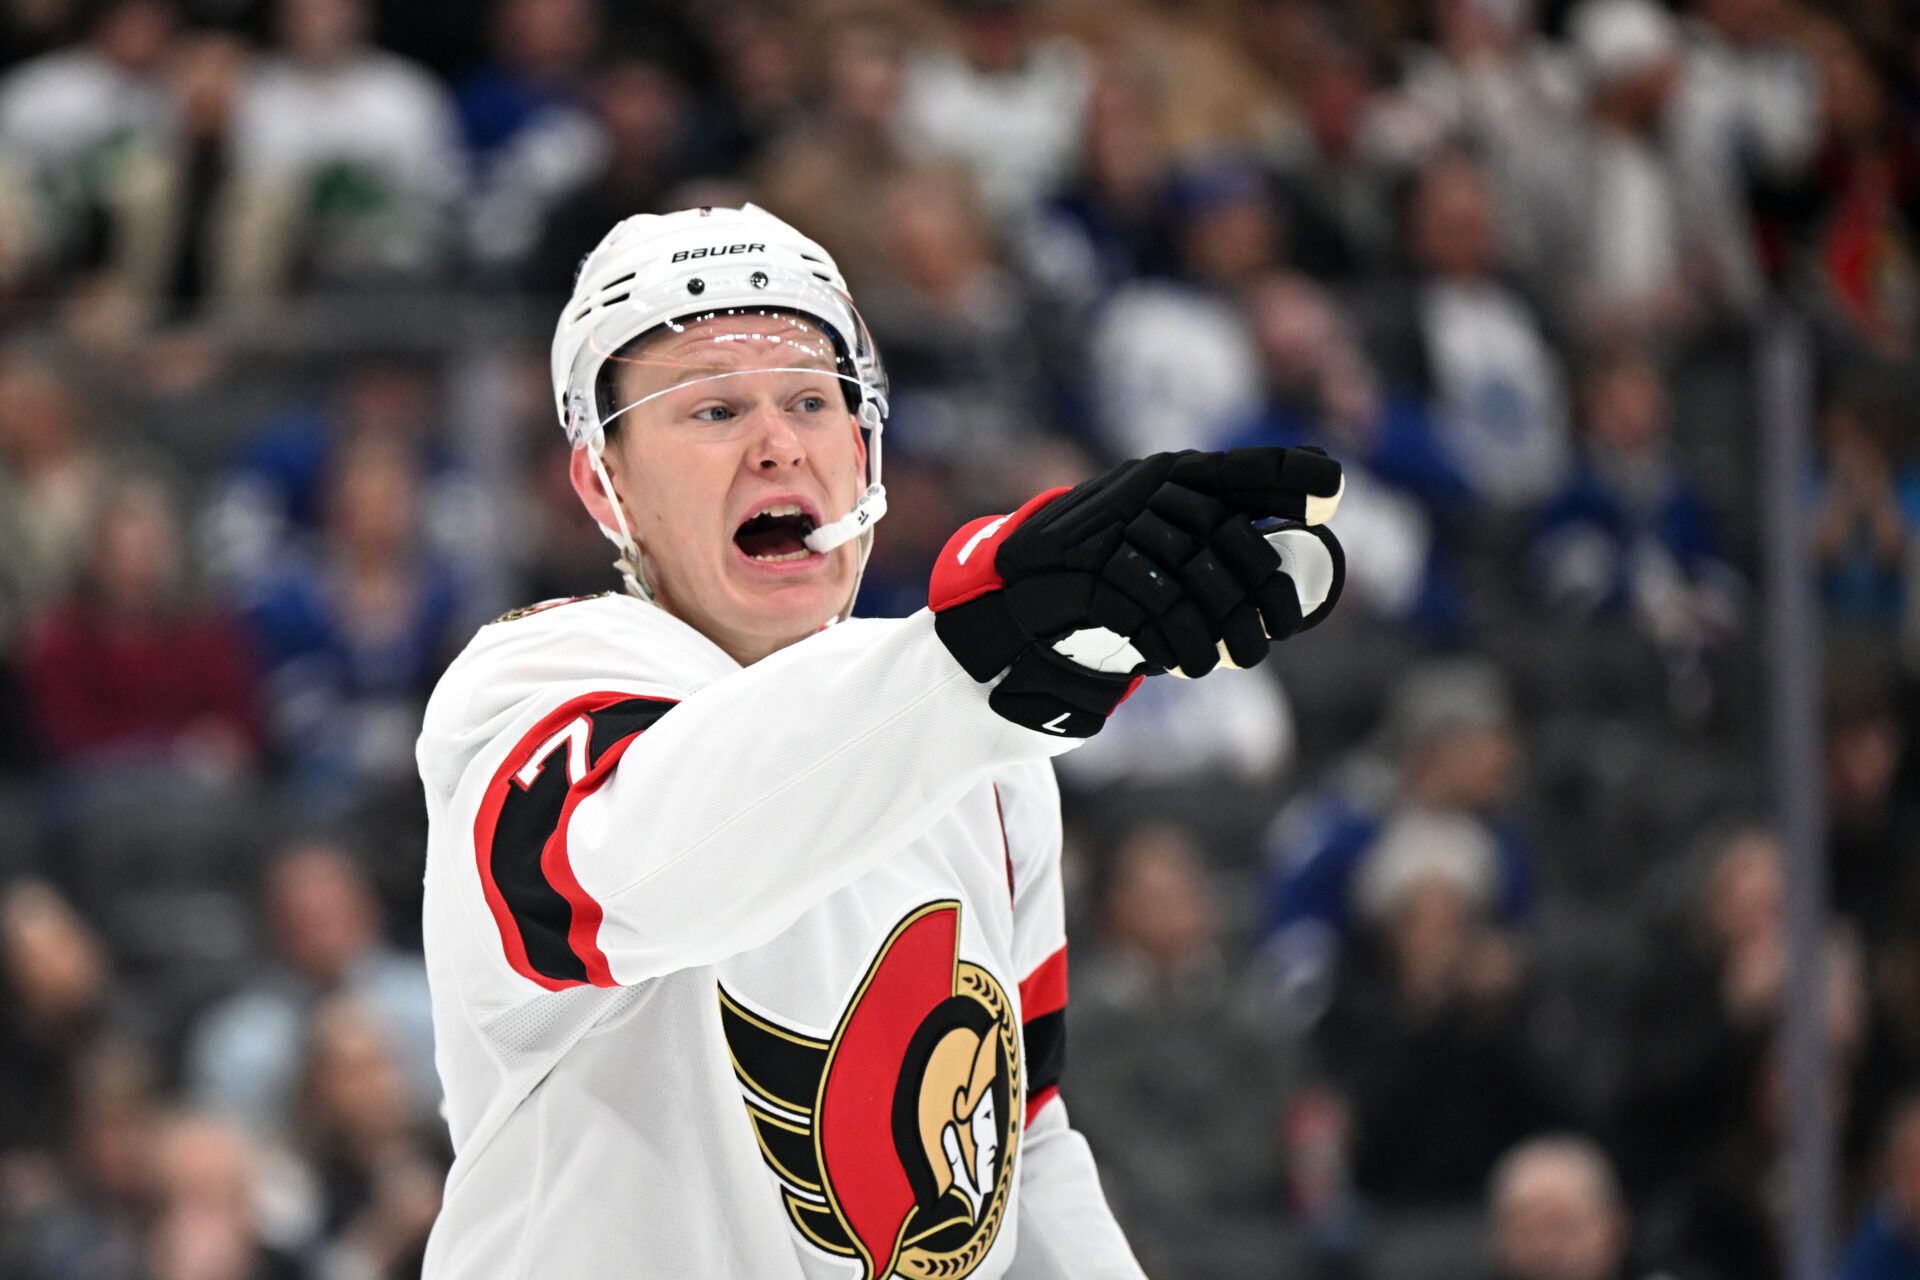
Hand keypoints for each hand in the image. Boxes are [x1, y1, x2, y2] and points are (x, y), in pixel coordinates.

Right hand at [929, 447, 1344, 735]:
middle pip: (1226, 536)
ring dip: (1220, 632)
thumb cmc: (1104, 571)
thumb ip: (1217, 541)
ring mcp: (1114, 527)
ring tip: (1232, 660)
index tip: (1331, 493)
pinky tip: (1183, 663)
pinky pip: (1149, 608)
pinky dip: (1175, 643)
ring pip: (1192, 579)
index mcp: (1171, 475)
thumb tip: (1302, 550)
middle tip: (1273, 635)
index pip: (1241, 467)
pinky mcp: (1087, 570)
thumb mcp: (1161, 544)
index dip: (1288, 474)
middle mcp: (1145, 489)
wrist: (1019, 597)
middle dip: (1260, 593)